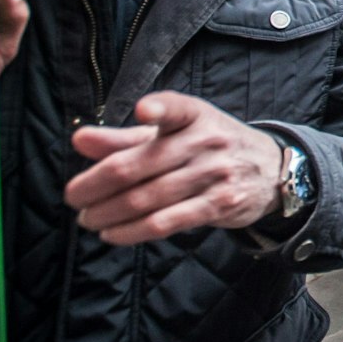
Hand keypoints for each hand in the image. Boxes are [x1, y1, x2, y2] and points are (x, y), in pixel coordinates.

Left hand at [65, 91, 285, 244]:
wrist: (269, 170)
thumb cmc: (209, 146)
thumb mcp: (174, 133)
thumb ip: (125, 138)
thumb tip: (80, 140)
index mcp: (193, 115)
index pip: (176, 108)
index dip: (160, 109)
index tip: (145, 111)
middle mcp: (206, 142)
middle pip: (138, 165)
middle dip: (95, 185)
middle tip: (73, 196)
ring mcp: (215, 175)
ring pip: (147, 198)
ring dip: (108, 212)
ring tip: (87, 217)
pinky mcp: (219, 205)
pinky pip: (166, 222)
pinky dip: (131, 231)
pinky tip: (112, 233)